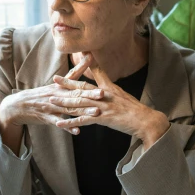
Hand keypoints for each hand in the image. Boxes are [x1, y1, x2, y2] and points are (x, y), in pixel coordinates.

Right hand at [0, 53, 102, 135]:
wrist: (19, 105)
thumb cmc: (42, 94)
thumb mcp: (56, 83)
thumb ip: (74, 73)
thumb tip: (89, 56)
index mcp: (60, 87)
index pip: (76, 84)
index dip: (89, 85)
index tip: (103, 85)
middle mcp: (56, 95)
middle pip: (75, 95)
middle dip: (89, 95)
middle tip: (103, 95)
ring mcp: (51, 107)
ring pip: (69, 108)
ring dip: (82, 111)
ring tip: (95, 113)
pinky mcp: (46, 118)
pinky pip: (58, 123)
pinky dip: (67, 127)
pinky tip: (77, 131)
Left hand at [49, 62, 169, 146]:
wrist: (144, 120)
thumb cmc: (133, 108)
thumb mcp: (120, 94)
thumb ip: (109, 86)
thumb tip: (102, 82)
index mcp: (106, 89)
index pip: (89, 79)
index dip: (77, 74)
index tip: (64, 71)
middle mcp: (102, 96)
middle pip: (81, 89)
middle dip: (66, 85)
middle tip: (53, 80)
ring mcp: (102, 107)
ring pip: (79, 103)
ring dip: (64, 102)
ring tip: (50, 101)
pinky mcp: (103, 119)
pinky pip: (83, 121)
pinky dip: (70, 122)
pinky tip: (60, 123)